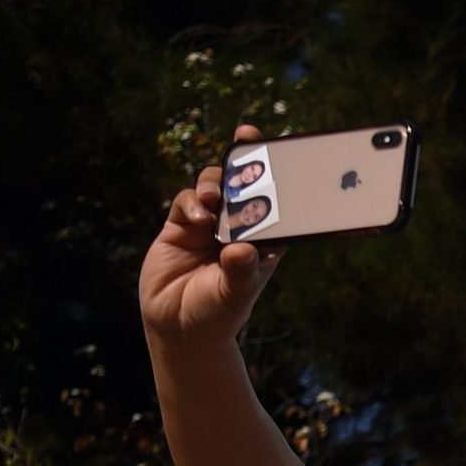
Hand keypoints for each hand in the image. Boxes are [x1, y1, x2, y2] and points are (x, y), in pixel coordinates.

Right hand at [140, 123, 281, 347]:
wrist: (178, 327)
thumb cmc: (217, 312)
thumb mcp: (234, 294)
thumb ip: (240, 272)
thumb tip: (243, 250)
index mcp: (265, 239)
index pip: (278, 201)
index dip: (282, 175)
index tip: (287, 151)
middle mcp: (238, 226)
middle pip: (243, 184)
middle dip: (245, 159)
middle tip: (246, 138)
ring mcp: (209, 224)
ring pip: (214, 186)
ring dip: (215, 184)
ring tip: (215, 198)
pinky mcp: (180, 225)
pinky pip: (187, 202)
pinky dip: (192, 202)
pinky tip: (197, 216)